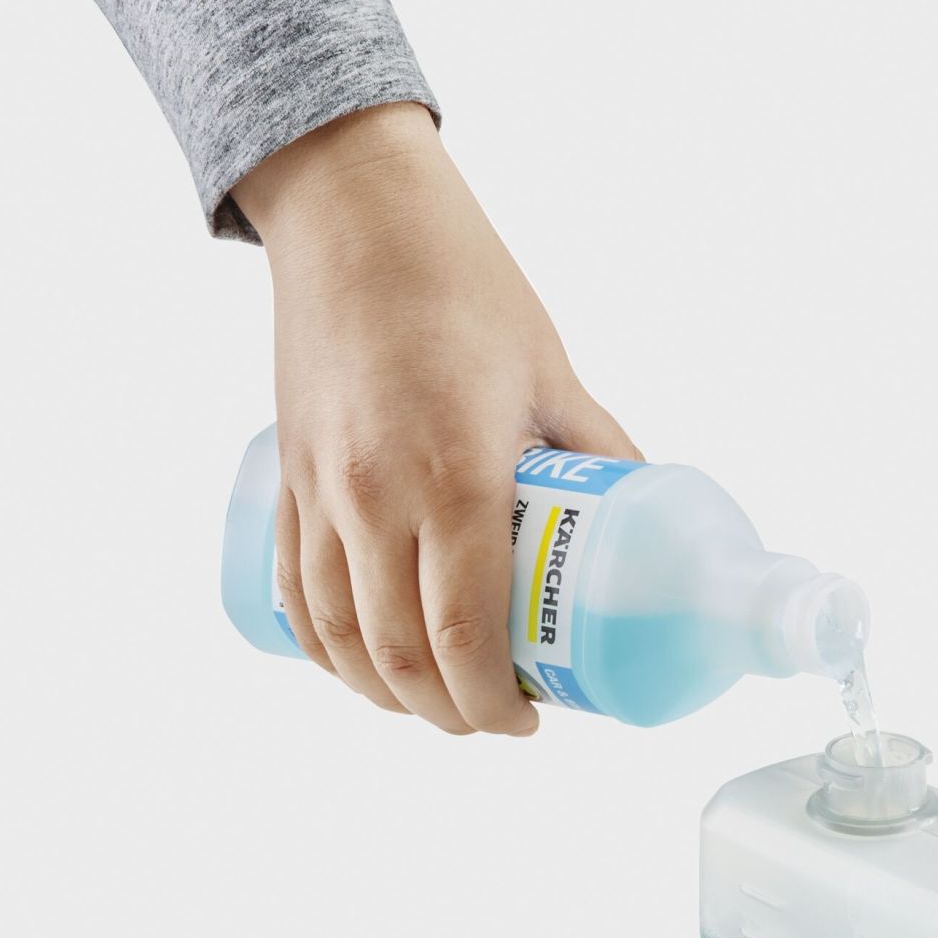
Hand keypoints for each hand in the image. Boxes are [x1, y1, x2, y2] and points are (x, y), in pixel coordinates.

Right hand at [232, 103, 638, 735]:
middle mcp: (375, 497)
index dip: (495, 704)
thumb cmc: (464, 286)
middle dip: (449, 712)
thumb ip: (601, 456)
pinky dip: (326, 651)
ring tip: (434, 702)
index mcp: (454, 475)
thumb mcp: (553, 374)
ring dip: (384, 695)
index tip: (529, 719)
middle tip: (493, 715)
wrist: (357, 218)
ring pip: (337, 639)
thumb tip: (646, 523)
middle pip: (398, 657)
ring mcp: (321, 492)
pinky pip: (296, 593)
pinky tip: (359, 665)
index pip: (464, 637)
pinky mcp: (291, 480)